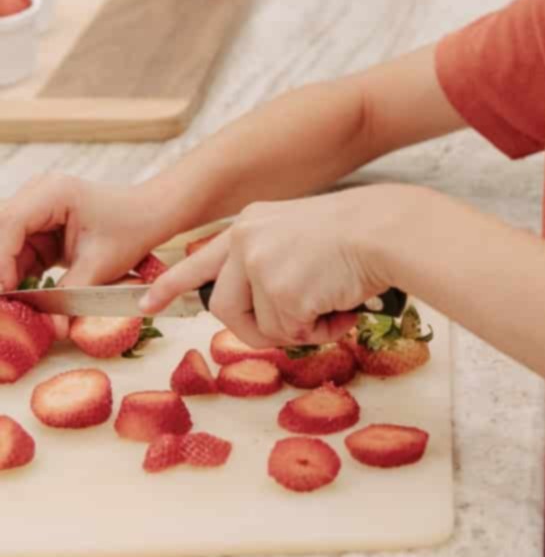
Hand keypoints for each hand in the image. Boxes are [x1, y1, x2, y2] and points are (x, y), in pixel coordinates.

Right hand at [0, 172, 166, 291]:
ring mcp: (36, 208)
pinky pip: (15, 250)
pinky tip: (21, 294)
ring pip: (3, 242)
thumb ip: (70, 296)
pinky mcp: (38, 225)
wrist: (150, 215)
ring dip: (5, 272)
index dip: (0, 259)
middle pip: (0, 229)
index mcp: (53, 194)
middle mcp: (38, 194)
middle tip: (5, 299)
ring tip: (12, 301)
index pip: (10, 223)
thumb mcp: (99, 266)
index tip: (5, 291)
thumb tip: (53, 330)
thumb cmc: (132, 230)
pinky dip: (15, 273)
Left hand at [139, 186, 405, 348]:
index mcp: (249, 223)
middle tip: (299, 329)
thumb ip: (267, 262)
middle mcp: (245, 240)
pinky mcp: (280, 291)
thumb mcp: (296, 235)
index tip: (147, 304)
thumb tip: (261, 312)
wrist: (385, 230)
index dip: (170, 285)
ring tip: (332, 307)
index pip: (198, 259)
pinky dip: (322, 332)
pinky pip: (293, 334)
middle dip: (256, 330)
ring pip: (261, 326)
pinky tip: (342, 308)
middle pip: (224, 308)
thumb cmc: (357, 236)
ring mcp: (259, 265)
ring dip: (298, 329)